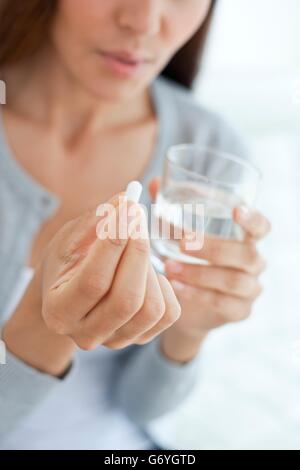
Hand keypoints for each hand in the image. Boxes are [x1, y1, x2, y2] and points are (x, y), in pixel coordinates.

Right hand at [3, 193, 180, 375]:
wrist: (70, 291)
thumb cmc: (69, 261)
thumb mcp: (71, 239)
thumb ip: (96, 221)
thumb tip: (127, 199)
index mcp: (59, 310)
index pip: (94, 281)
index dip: (115, 243)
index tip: (129, 207)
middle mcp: (85, 334)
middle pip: (127, 299)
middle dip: (139, 253)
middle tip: (138, 218)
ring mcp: (115, 340)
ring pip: (151, 308)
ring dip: (150, 268)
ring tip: (137, 247)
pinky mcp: (140, 338)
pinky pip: (169, 313)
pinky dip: (166, 286)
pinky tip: (148, 272)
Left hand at [148, 178, 270, 362]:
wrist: (189, 308)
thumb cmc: (189, 262)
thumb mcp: (181, 237)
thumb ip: (171, 210)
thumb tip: (153, 182)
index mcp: (245, 239)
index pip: (262, 227)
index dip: (253, 219)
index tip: (236, 210)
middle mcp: (253, 263)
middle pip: (246, 254)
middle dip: (213, 247)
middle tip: (182, 243)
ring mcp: (249, 289)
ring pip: (234, 280)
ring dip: (199, 272)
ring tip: (168, 267)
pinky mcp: (239, 311)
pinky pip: (223, 303)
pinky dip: (197, 294)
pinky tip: (175, 287)